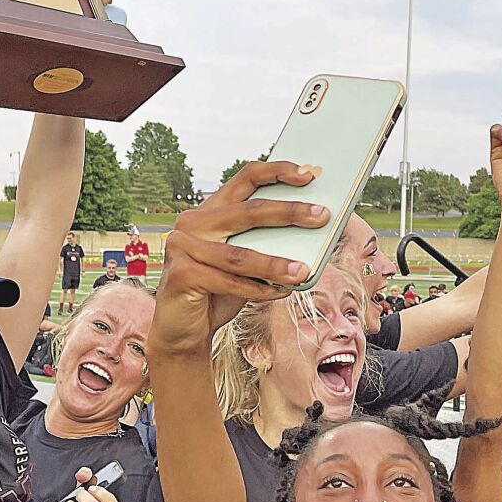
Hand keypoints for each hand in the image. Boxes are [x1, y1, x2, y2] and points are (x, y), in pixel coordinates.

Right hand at [152, 161, 327, 352]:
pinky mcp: (180, 274)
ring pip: (240, 254)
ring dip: (276, 264)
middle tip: (321, 216)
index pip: (245, 177)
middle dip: (289, 212)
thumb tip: (311, 229)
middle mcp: (193, 222)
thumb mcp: (244, 263)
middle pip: (248, 211)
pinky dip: (258, 290)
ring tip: (304, 270)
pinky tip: (280, 292)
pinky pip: (229, 282)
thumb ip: (263, 243)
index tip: (308, 175)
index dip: (277, 171)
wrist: (183, 330)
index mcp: (210, 210)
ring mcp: (183, 246)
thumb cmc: (219, 291)